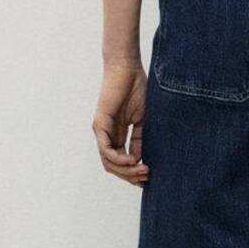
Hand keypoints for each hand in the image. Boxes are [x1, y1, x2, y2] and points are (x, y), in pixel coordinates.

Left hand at [92, 60, 149, 185]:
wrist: (127, 68)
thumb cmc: (137, 89)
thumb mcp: (143, 120)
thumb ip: (141, 139)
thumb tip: (142, 161)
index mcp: (117, 135)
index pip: (121, 162)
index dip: (133, 173)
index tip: (149, 179)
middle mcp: (107, 135)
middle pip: (114, 167)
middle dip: (130, 176)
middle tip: (147, 177)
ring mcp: (102, 131)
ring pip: (109, 162)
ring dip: (126, 171)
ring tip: (143, 170)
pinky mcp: (100, 124)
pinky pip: (106, 149)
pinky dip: (119, 159)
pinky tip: (133, 160)